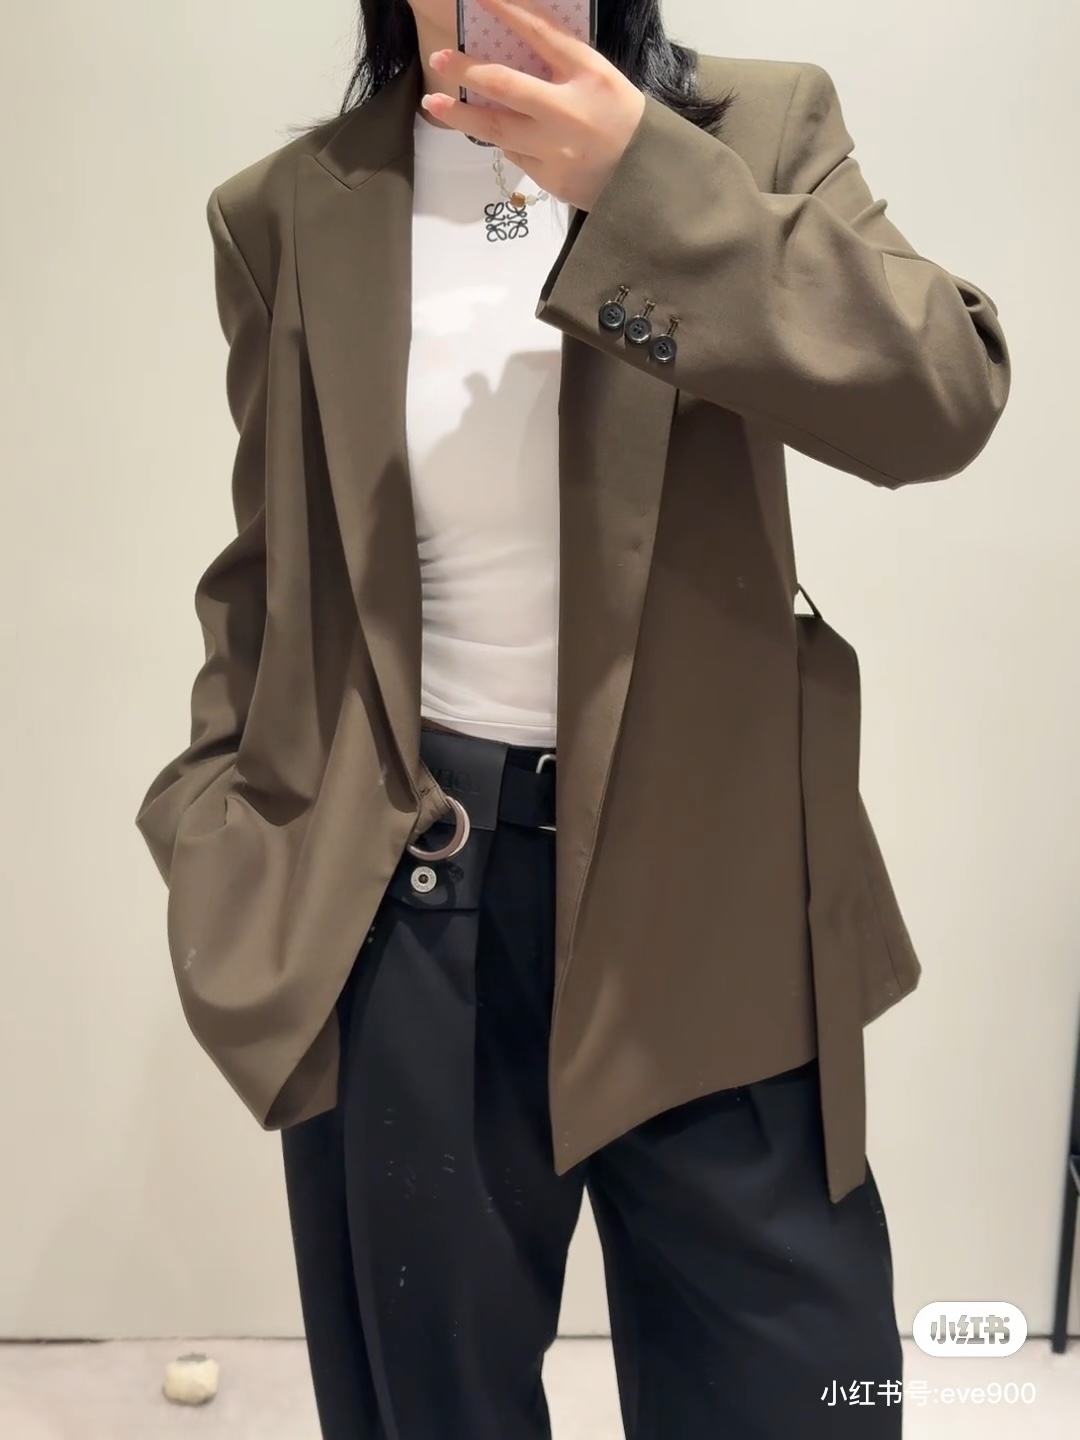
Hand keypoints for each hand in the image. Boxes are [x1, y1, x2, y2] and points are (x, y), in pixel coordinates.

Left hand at [422, 0, 646, 211]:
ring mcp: (554, 147)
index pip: (539, 33)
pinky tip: (490, 133)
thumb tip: (513, 48)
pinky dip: (500, 140)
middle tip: (439, 59)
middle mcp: (567, 110)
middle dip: (466, 70)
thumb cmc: (621, 118)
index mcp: (587, 74)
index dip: (505, 11)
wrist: (644, 177)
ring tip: (434, 103)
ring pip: (495, 128)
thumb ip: (561, 63)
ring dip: (461, 115)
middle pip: (504, 85)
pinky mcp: (547, 177)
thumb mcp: (598, 78)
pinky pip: (513, 154)